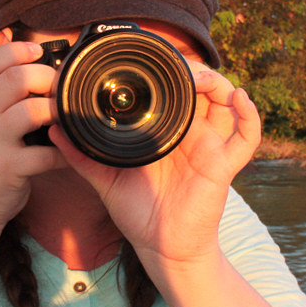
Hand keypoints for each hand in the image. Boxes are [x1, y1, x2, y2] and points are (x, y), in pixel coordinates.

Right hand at [0, 32, 64, 229]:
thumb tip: (15, 42)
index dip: (15, 50)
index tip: (38, 53)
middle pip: (15, 79)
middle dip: (46, 78)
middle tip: (60, 88)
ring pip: (30, 112)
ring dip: (57, 111)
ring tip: (66, 117)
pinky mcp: (8, 170)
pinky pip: (45, 155)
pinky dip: (65, 153)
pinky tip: (70, 153)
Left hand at [51, 65, 260, 268]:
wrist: (160, 248)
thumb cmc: (139, 214)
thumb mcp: (104, 179)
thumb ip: (81, 154)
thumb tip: (54, 129)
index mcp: (166, 132)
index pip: (174, 92)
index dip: (171, 71)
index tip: (154, 58)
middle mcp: (191, 134)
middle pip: (203, 89)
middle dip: (195, 70)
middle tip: (177, 63)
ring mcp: (210, 147)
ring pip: (228, 103)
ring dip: (220, 83)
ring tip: (201, 77)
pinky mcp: (223, 166)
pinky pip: (247, 138)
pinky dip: (250, 115)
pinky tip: (241, 98)